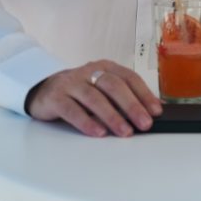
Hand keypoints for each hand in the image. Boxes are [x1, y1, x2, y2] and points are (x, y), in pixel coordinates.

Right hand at [25, 61, 161, 137]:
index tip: (156, 111)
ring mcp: (71, 83)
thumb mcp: (102, 89)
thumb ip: (122, 98)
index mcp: (106, 67)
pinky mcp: (55, 97)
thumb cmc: (81, 92)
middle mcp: (89, 72)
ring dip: (112, 116)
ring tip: (125, 132)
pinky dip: (87, 122)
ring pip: (94, 98)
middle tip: (145, 123)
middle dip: (132, 105)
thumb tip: (150, 113)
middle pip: (113, 86)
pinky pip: (72, 110)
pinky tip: (98, 133)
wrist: (43, 89)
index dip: (144, 94)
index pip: (129, 78)